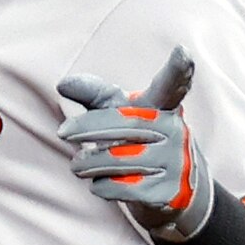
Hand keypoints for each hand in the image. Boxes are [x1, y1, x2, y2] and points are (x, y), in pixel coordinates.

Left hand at [54, 47, 211, 235]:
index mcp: (164, 106)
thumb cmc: (139, 142)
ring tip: (76, 165)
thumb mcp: (120, 113)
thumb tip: (62, 84)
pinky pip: (125, 187)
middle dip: (88, 128)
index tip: (183, 52)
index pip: (172, 85)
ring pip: (120, 159)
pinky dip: (103, 186)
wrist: (173, 191)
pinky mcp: (169, 192)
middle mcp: (175, 130)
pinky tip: (98, 184)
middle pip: (124, 123)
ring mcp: (176, 162)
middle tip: (62, 132)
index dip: (178, 69)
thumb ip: (94, 95)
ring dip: (89, 163)